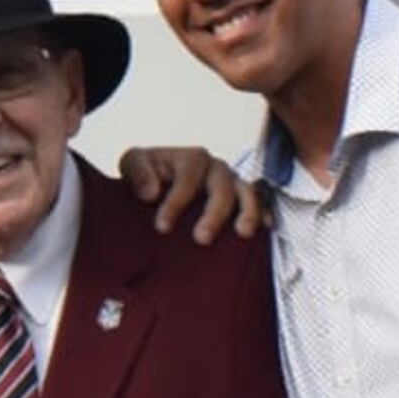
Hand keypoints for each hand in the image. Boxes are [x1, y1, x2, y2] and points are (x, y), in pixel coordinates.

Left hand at [117, 147, 262, 243]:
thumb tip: (152, 193)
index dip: (176, 202)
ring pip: (247, 193)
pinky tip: (265, 229)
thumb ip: (138, 172)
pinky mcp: (242, 201)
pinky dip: (264, 214)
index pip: (187, 179)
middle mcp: (216, 168)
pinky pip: (260, 204)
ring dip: (247, 212)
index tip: (162, 227)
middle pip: (222, 187)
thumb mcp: (133, 164)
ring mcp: (233, 184)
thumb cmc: (146, 173)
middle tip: (202, 239)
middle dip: (213, 213)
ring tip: (243, 234)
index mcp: (191, 158)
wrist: (159, 183)